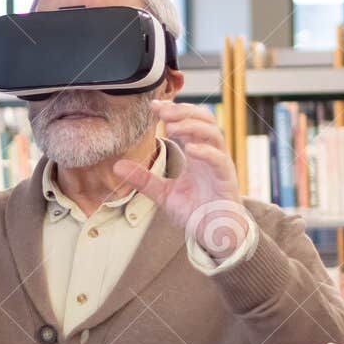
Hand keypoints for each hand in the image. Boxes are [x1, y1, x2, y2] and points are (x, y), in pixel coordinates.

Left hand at [112, 99, 250, 260]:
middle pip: (203, 120)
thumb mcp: (164, 194)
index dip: (173, 111)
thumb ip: (144, 180)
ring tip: (172, 127)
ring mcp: (219, 165)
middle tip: (162, 111)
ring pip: (213, 134)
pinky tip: (190, 149)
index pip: (188, 122)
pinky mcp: (226, 180)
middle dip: (183, 111)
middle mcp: (210, 154)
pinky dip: (206, 152)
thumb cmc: (196, 212)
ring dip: (192, 126)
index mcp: (196, 153)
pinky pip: (219, 160)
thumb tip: (117, 167)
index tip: (153, 107)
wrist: (215, 236)